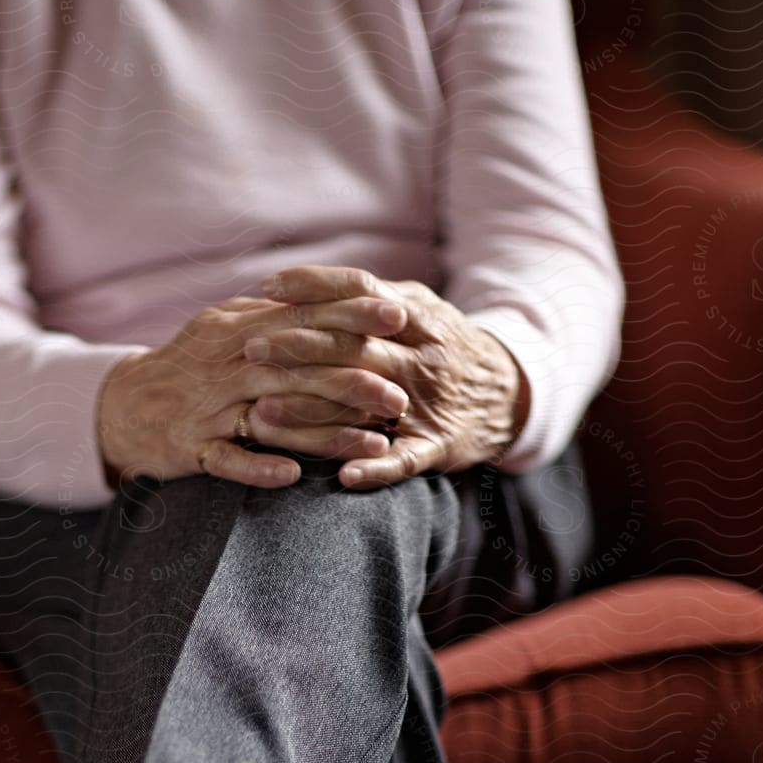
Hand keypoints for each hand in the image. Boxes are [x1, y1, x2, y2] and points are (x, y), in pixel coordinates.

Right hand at [96, 294, 413, 490]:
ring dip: (324, 431)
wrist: (123, 405)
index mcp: (239, 328)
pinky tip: (292, 475)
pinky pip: (227, 458)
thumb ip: (276, 317)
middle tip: (399, 396)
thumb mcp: (228, 331)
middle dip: (352, 380)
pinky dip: (258, 466)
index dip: (351, 314)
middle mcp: (226, 363)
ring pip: (272, 415)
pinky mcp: (190, 446)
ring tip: (371, 443)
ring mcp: (208, 407)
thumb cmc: (189, 368)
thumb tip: (335, 296)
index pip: (303, 315)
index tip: (399, 315)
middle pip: (297, 367)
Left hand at [243, 267, 531, 488]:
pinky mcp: (439, 445)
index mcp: (416, 317)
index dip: (313, 287)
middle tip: (250, 348)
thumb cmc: (445, 347)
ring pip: (366, 403)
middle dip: (297, 346)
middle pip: (353, 346)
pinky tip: (344, 476)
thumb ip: (371, 298)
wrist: (511, 393)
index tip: (267, 287)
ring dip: (312, 411)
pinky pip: (405, 459)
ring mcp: (429, 403)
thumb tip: (301, 287)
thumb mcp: (420, 309)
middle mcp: (421, 356)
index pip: (360, 291)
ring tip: (262, 415)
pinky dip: (376, 467)